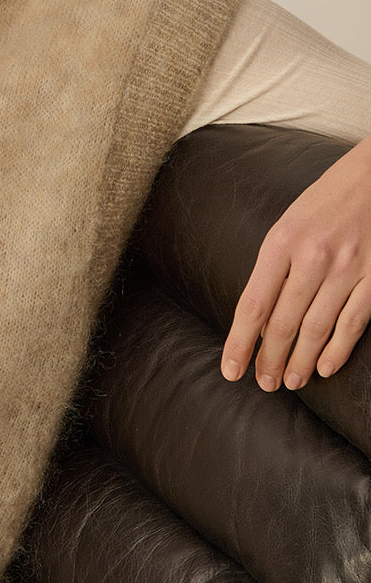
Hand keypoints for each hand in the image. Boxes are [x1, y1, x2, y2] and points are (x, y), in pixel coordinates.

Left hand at [221, 134, 370, 390]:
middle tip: (262, 383)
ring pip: (316, 329)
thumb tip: (258, 314)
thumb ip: (273, 265)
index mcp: (281, 241)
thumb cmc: (328, 199)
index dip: (240, 344)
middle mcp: (312, 257)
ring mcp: (347, 269)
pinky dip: (337, 350)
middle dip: (269, 359)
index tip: (231, 370)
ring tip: (289, 381)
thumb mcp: (289, 223)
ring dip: (301, 361)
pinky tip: (325, 367)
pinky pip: (352, 323)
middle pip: (282, 323)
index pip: (252, 306)